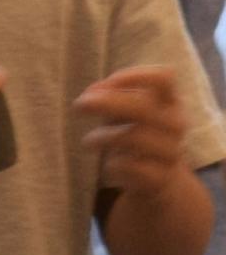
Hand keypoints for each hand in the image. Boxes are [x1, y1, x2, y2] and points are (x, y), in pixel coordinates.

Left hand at [78, 66, 198, 198]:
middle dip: (106, 103)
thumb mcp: (121, 112)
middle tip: (79, 105)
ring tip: (88, 142)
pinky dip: (113, 165)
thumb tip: (92, 94)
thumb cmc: (133, 133)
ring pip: (134, 137)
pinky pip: (131, 166)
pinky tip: (109, 166)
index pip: (164, 78)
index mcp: (168, 101)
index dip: (134, 76)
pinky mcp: (161, 177)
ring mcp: (171, 151)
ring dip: (102, 137)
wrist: (159, 179)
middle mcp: (175, 124)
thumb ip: (108, 97)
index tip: (108, 83)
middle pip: (144, 106)